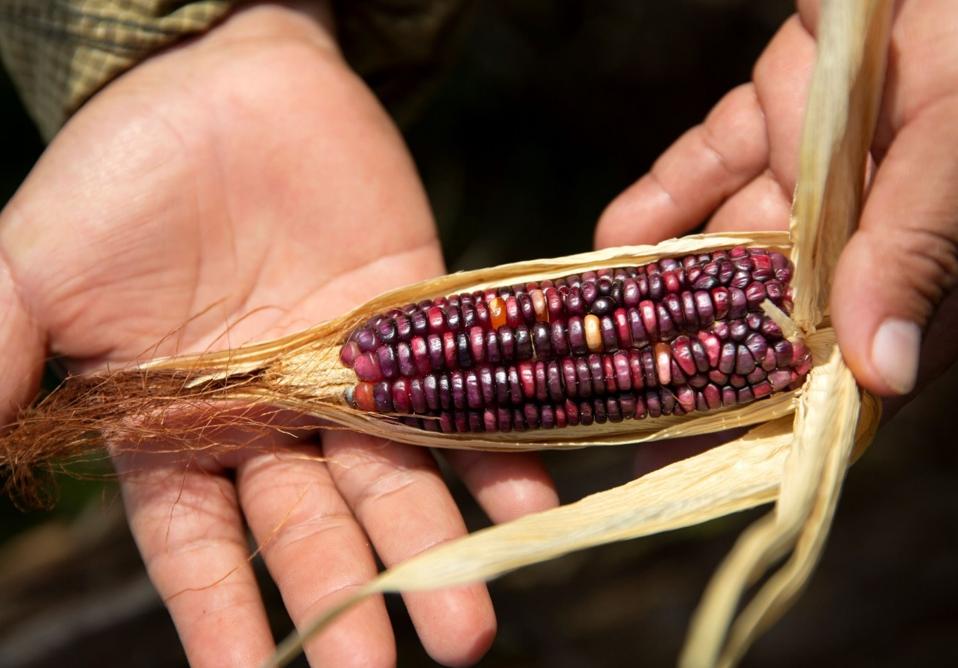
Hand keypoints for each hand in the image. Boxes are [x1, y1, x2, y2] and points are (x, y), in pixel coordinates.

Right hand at [0, 4, 556, 665]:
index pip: (199, 545)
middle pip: (310, 530)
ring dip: (429, 549)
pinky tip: (524, 511)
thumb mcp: (36, 268)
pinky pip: (460, 400)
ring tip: (468, 625)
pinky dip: (494, 454)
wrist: (224, 77)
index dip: (221, 615)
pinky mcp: (415, 325)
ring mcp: (348, 377)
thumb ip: (7, 360)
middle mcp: (271, 418)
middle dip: (343, 598)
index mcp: (179, 425)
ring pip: (392, 481)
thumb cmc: (121, 171)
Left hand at [595, 0, 957, 402]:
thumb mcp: (952, 142)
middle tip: (627, 414)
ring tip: (597, 335)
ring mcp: (814, 168)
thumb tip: (882, 372)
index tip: (707, 456)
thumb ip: (917, 248)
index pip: (850, 359)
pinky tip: (611, 242)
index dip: (780, 412)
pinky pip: (706, 165)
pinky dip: (661, 201)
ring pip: (729, 243)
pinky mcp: (770, 111)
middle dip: (703, 361)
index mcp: (925, 252)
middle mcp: (867, 224)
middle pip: (775, 313)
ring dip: (665, 285)